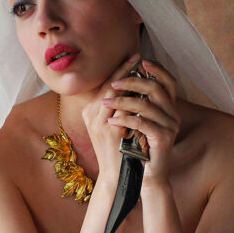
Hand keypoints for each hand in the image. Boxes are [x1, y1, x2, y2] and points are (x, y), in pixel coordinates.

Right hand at [80, 53, 144, 183]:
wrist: (115, 176)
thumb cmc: (116, 151)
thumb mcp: (113, 126)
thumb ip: (116, 108)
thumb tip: (130, 89)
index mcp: (89, 111)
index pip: (105, 85)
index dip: (118, 70)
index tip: (133, 58)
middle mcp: (90, 114)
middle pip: (107, 84)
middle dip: (124, 69)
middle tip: (138, 56)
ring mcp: (98, 121)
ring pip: (113, 92)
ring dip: (128, 78)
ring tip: (142, 68)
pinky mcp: (109, 129)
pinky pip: (121, 107)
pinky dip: (132, 95)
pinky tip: (144, 88)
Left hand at [102, 59, 180, 183]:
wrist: (143, 174)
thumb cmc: (135, 145)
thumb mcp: (134, 120)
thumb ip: (133, 101)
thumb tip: (118, 79)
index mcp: (168, 107)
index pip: (167, 81)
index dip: (156, 69)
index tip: (139, 60)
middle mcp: (172, 114)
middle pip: (156, 89)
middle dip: (133, 81)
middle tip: (114, 83)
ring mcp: (170, 127)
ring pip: (146, 105)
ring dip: (122, 101)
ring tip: (105, 102)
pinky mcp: (163, 139)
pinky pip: (143, 123)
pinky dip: (125, 120)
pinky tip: (111, 121)